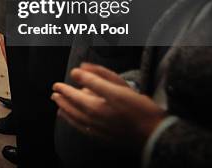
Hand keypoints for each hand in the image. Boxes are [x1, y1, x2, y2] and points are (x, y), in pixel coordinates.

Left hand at [51, 63, 165, 150]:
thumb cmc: (139, 110)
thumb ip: (95, 79)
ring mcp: (100, 131)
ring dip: (67, 114)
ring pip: (78, 121)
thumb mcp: (117, 89)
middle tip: (54, 95)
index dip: (64, 89)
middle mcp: (94, 121)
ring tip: (59, 109)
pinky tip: (76, 123)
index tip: (56, 85)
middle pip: (73, 110)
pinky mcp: (107, 139)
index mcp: (95, 107)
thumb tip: (76, 72)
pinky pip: (86, 131)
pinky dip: (77, 125)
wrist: (156, 135)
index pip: (74, 96)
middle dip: (63, 102)